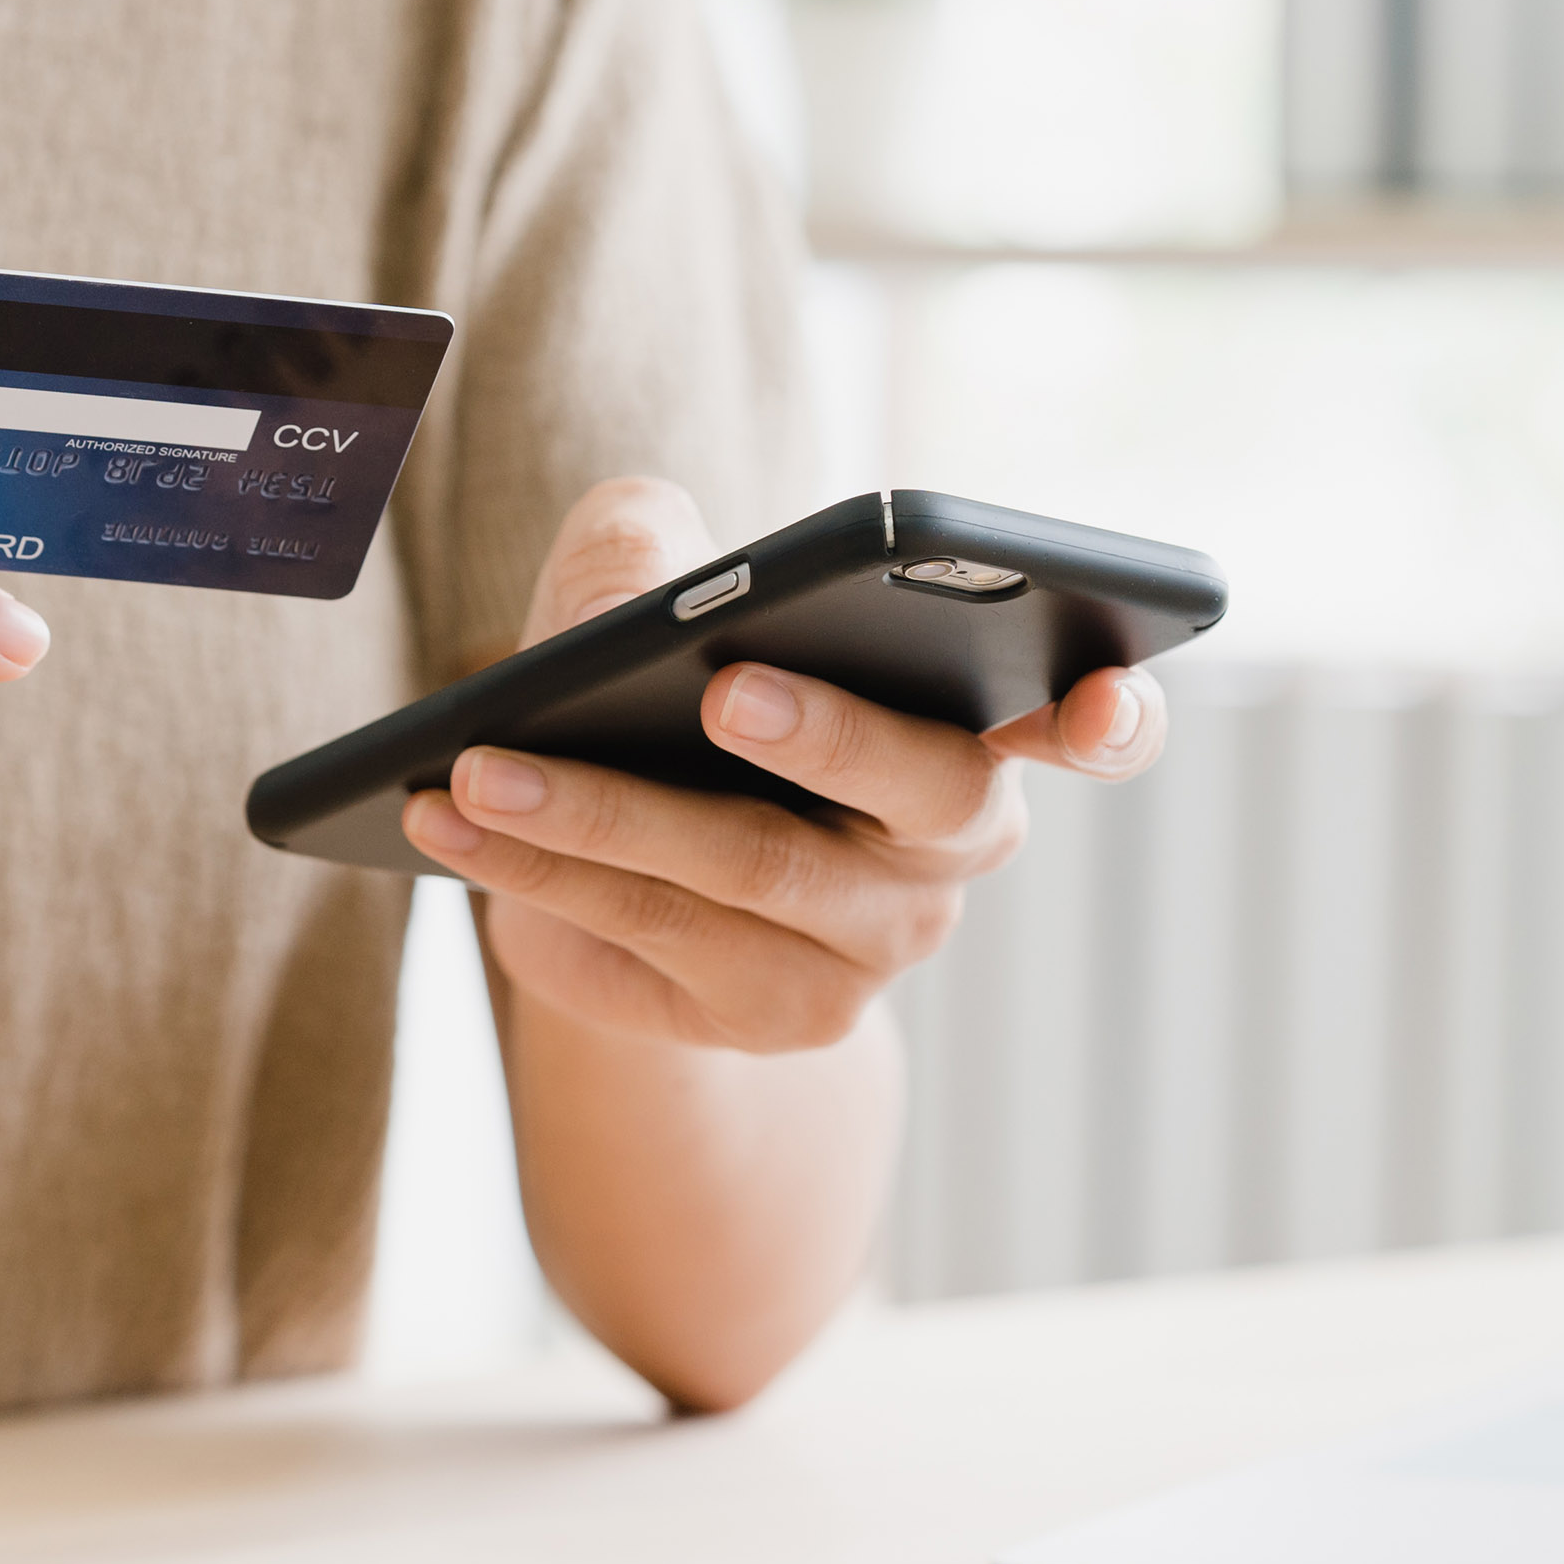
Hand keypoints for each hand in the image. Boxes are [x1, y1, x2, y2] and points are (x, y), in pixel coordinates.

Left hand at [401, 478, 1162, 1054]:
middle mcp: (946, 853)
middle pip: (919, 795)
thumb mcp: (659, 590)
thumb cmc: (672, 691)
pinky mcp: (761, 1016)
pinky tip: (448, 816)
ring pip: (742, 873)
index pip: (1100, 730)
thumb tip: (638, 582)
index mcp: (981, 729)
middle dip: (829, 735)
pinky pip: (644, 937)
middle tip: (726, 689)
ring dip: (598, 811)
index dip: (1116, 716)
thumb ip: (654, 547)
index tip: (1099, 692)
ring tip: (481, 764)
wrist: (632, 875)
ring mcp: (863, 952)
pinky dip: (536, 868)